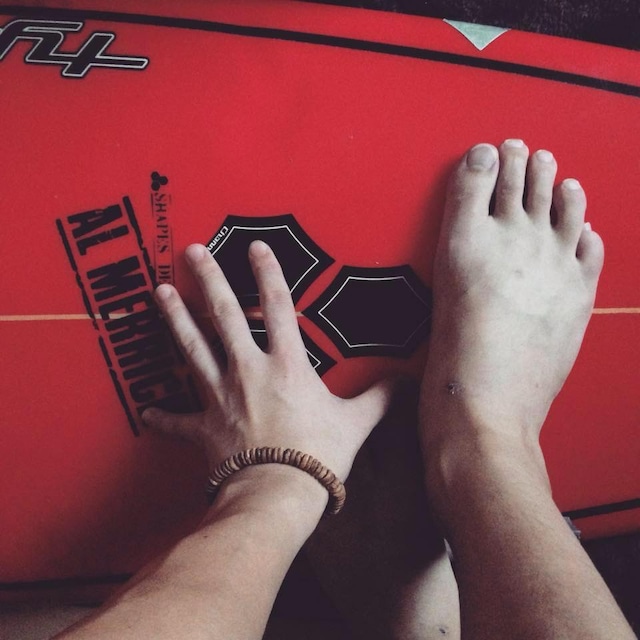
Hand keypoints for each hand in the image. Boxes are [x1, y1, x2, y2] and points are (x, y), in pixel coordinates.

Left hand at [142, 241, 394, 483]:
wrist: (277, 494)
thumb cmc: (317, 455)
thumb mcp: (355, 424)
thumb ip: (378, 398)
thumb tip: (406, 383)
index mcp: (286, 364)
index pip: (279, 306)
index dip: (267, 272)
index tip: (255, 246)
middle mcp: (248, 370)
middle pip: (223, 314)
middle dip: (209, 278)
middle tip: (192, 250)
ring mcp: (221, 395)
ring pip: (192, 347)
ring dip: (175, 318)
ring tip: (160, 291)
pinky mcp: (204, 427)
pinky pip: (178, 421)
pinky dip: (164, 416)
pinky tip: (148, 410)